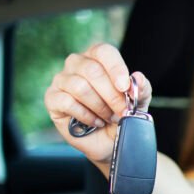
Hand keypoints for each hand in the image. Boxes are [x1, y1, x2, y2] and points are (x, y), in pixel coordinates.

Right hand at [43, 43, 152, 163]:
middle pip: (92, 70)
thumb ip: (141, 89)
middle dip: (112, 95)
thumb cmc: (121, 115)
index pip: (103, 51)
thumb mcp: (138, 102)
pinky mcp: (52, 98)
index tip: (125, 88)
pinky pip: (67, 102)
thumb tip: (137, 78)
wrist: (110, 141)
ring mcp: (61, 80)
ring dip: (99, 106)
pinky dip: (85, 115)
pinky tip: (95, 122)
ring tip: (108, 117)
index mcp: (98, 58)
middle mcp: (77, 64)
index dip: (116, 68)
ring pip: (79, 86)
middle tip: (122, 111)